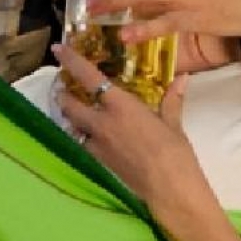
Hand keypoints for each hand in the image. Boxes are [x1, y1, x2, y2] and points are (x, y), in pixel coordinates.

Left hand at [53, 43, 200, 216]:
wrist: (168, 190)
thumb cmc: (174, 153)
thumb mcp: (173, 123)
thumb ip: (171, 99)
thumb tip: (182, 78)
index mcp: (120, 105)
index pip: (88, 77)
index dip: (71, 61)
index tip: (59, 50)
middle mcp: (102, 123)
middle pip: (70, 104)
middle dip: (63, 94)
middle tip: (64, 87)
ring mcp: (97, 144)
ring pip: (73, 126)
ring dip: (70, 116)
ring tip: (74, 111)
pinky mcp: (99, 162)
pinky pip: (82, 144)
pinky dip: (82, 137)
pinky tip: (90, 137)